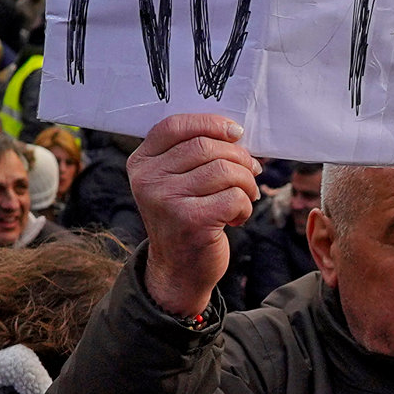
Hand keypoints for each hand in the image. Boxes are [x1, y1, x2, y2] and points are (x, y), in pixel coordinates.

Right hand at [130, 111, 260, 320]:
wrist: (178, 270)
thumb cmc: (186, 218)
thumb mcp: (176, 182)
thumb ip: (193, 154)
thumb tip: (235, 133)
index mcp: (141, 163)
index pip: (174, 125)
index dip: (210, 123)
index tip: (236, 132)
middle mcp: (148, 180)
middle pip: (206, 146)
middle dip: (238, 157)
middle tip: (251, 171)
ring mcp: (166, 200)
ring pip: (225, 170)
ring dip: (246, 183)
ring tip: (244, 197)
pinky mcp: (191, 221)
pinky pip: (234, 196)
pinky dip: (245, 206)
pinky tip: (237, 218)